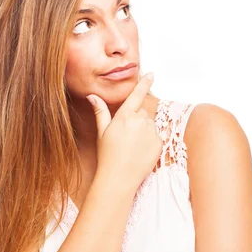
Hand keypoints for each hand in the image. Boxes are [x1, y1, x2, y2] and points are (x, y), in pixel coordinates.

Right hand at [86, 72, 162, 191]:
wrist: (119, 178)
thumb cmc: (108, 155)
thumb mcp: (102, 132)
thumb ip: (100, 111)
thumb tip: (92, 96)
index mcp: (124, 116)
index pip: (136, 95)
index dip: (144, 83)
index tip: (151, 74)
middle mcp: (140, 121)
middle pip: (142, 113)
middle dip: (136, 121)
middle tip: (126, 138)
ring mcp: (151, 131)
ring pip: (149, 125)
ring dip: (144, 132)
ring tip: (133, 147)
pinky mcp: (159, 142)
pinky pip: (157, 137)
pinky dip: (151, 142)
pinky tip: (141, 152)